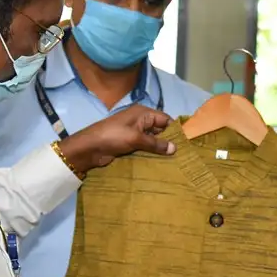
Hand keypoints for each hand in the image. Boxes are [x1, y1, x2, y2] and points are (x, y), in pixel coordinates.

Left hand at [57, 105, 174, 173]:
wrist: (89, 148)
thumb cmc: (113, 136)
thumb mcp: (136, 138)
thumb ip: (156, 143)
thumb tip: (175, 148)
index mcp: (142, 113)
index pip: (164, 119)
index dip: (175, 129)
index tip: (187, 142)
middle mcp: (140, 121)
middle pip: (160, 130)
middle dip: (169, 140)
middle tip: (183, 154)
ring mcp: (134, 133)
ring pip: (153, 140)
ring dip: (160, 149)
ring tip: (175, 161)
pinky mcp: (129, 144)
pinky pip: (145, 148)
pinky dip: (151, 154)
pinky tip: (161, 163)